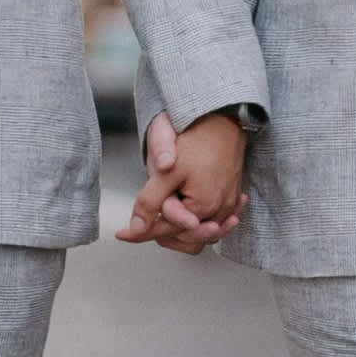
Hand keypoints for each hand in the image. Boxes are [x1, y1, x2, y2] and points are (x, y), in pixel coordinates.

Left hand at [117, 110, 248, 258]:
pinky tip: (188, 216)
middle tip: (140, 225)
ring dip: (182, 231)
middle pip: (185, 238)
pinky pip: (216, 221)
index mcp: (202, 207)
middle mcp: (219, 211)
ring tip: (162, 222)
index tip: (123, 233)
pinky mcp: (232, 197)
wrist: (222, 119)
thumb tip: (136, 228)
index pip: (165, 230)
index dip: (140, 232)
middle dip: (162, 232)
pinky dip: (200, 223)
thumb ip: (150, 202)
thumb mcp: (166, 172)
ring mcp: (228, 205)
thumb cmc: (197, 139)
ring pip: (201, 234)